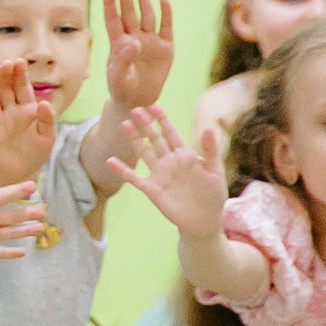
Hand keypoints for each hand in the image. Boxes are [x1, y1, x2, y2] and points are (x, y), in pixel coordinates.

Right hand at [0, 61, 56, 186]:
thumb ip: (47, 120)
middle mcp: (9, 112)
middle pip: (5, 90)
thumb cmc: (36, 153)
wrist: (20, 173)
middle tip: (5, 64)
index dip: (20, 76)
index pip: (22, 89)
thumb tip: (43, 103)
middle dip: (5, 77)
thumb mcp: (47, 137)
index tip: (18, 62)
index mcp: (26, 110)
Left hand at [0, 168, 43, 261]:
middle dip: (28, 213)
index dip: (17, 190)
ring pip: (11, 232)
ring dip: (25, 230)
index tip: (33, 185)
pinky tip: (23, 252)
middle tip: (44, 210)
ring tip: (41, 227)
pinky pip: (0, 251)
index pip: (3, 195)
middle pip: (12, 215)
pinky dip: (11, 252)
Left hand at [101, 0, 174, 111]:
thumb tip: (134, 42)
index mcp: (118, 43)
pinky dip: (166, 13)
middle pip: (129, 11)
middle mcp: (134, 37)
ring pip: (146, 14)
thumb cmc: (122, 88)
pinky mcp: (166, 48)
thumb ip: (124, 60)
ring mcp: (150, 41)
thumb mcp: (118, 78)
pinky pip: (166, 27)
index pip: (112, 18)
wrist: (138, 101)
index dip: (110, 2)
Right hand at [105, 107, 228, 238]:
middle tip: (135, 109)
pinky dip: (122, 169)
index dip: (162, 120)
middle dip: (145, 124)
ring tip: (123, 125)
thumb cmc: (213, 196)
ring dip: (134, 139)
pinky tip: (110, 161)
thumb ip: (210, 151)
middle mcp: (169, 162)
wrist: (204, 220)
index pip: (171, 133)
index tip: (153, 106)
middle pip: (154, 139)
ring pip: (143, 153)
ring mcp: (159, 174)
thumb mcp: (215, 172)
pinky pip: (134, 178)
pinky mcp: (151, 189)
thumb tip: (209, 128)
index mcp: (185, 155)